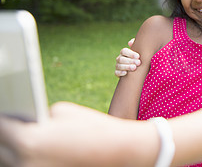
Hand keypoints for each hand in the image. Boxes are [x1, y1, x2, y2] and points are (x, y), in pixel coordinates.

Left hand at [0, 102, 157, 166]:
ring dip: (13, 152)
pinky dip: (28, 161)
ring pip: (11, 163)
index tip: (4, 116)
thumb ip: (37, 116)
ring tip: (20, 143)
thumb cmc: (91, 127)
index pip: (0, 128)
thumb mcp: (62, 111)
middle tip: (10, 129)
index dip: (2, 121)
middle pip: (1, 149)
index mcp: (27, 141)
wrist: (118, 151)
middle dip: (5, 138)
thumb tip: (23, 123)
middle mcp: (26, 163)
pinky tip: (37, 153)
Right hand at [115, 38, 140, 76]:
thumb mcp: (140, 50)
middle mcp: (119, 58)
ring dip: (127, 67)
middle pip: (121, 59)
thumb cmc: (140, 57)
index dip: (130, 54)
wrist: (140, 68)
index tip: (138, 56)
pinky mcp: (117, 73)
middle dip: (130, 61)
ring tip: (134, 68)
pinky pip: (116, 72)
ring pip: (119, 66)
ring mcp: (118, 66)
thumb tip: (130, 43)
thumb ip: (136, 44)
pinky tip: (126, 73)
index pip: (124, 51)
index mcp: (124, 52)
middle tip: (138, 63)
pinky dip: (120, 73)